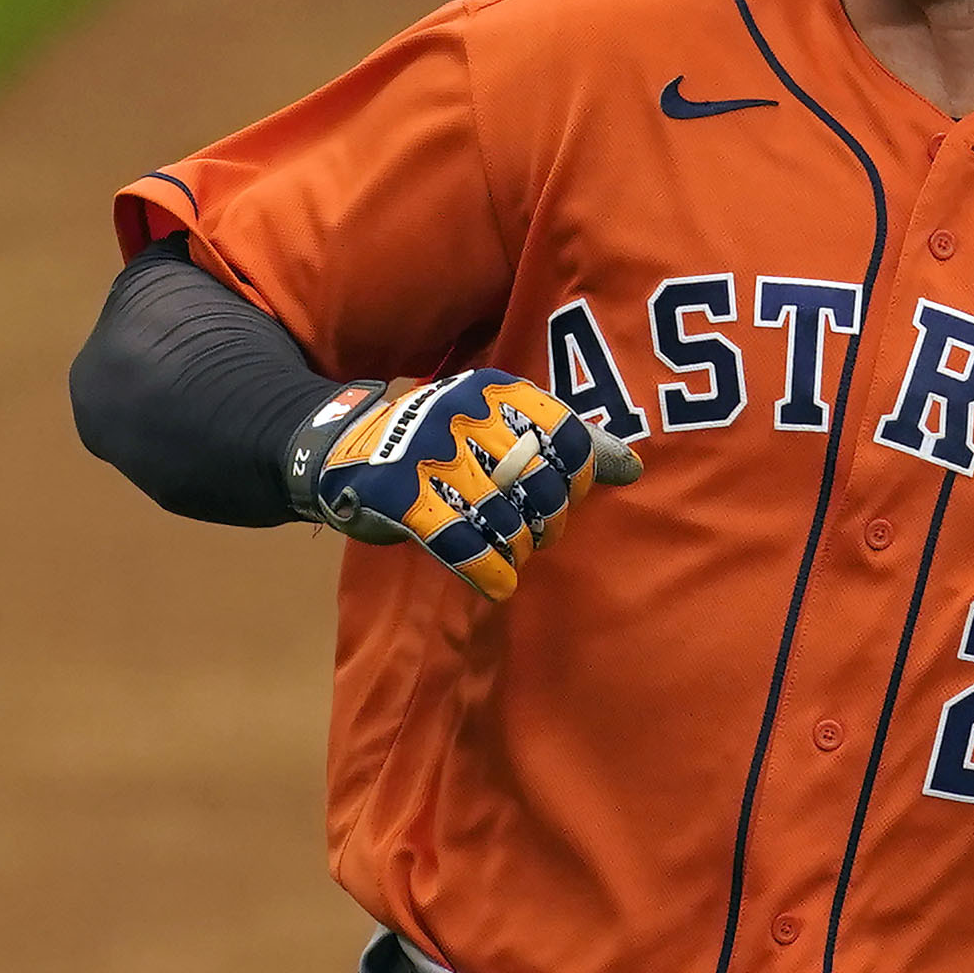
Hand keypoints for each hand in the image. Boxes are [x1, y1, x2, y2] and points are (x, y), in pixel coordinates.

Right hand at [290, 369, 641, 601]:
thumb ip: (562, 442)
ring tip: (512, 552)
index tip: (565, 496)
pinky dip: (488, 570)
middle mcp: (465, 414)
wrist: (341, 448)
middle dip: (549, 520)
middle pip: (541, 484)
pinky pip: (461, 543)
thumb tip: (632, 468)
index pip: (568, 437)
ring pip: (505, 519)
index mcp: (495, 390)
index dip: (577, 479)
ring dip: (518, 548)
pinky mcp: (400, 496)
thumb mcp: (497, 423)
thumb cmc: (437, 441)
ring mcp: (430, 454)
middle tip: (538, 532)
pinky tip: (498, 583)